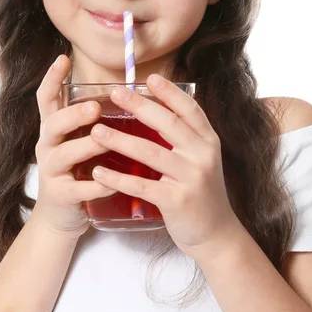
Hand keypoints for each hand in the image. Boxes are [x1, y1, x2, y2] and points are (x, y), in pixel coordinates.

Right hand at [33, 54, 116, 239]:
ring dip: (86, 147)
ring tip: (107, 143)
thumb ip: (91, 120)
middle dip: (73, 114)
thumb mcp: (78, 140)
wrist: (61, 215)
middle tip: (93, 108)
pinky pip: (78, 189)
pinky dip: (97, 185)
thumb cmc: (77, 169)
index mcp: (54, 128)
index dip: (52, 78)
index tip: (63, 58)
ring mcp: (51, 171)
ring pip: (64, 154)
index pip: (46, 98)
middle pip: (52, 124)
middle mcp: (48, 145)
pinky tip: (113, 183)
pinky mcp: (60, 196)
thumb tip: (123, 91)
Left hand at [88, 74, 240, 260]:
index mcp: (207, 140)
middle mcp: (202, 155)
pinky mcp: (177, 201)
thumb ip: (184, 136)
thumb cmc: (200, 190)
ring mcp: (191, 178)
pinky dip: (118, 178)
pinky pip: (143, 185)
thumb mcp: (200, 158)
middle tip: (115, 93)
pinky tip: (99, 171)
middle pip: (168, 124)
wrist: (215, 233)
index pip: (189, 109)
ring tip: (96, 131)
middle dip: (139, 106)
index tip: (150, 78)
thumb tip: (153, 108)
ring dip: (121, 140)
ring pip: (151, 152)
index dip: (169, 92)